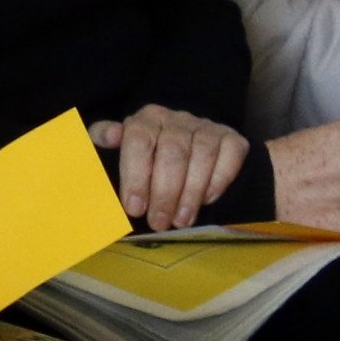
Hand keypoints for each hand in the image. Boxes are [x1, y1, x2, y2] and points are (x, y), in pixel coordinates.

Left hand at [95, 107, 249, 233]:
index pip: (138, 140)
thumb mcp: (124, 149)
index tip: (133, 207)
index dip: (135, 176)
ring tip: (180, 221)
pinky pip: (229, 159)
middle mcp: (177, 118)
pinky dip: (217, 183)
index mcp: (146, 118)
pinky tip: (205, 202)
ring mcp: (207, 127)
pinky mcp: (233, 139)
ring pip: (201, 158)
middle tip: (158, 222)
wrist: (195, 150)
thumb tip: (107, 136)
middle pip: (172, 152)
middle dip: (164, 193)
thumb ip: (106, 139)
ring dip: (190, 194)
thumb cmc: (151, 156)